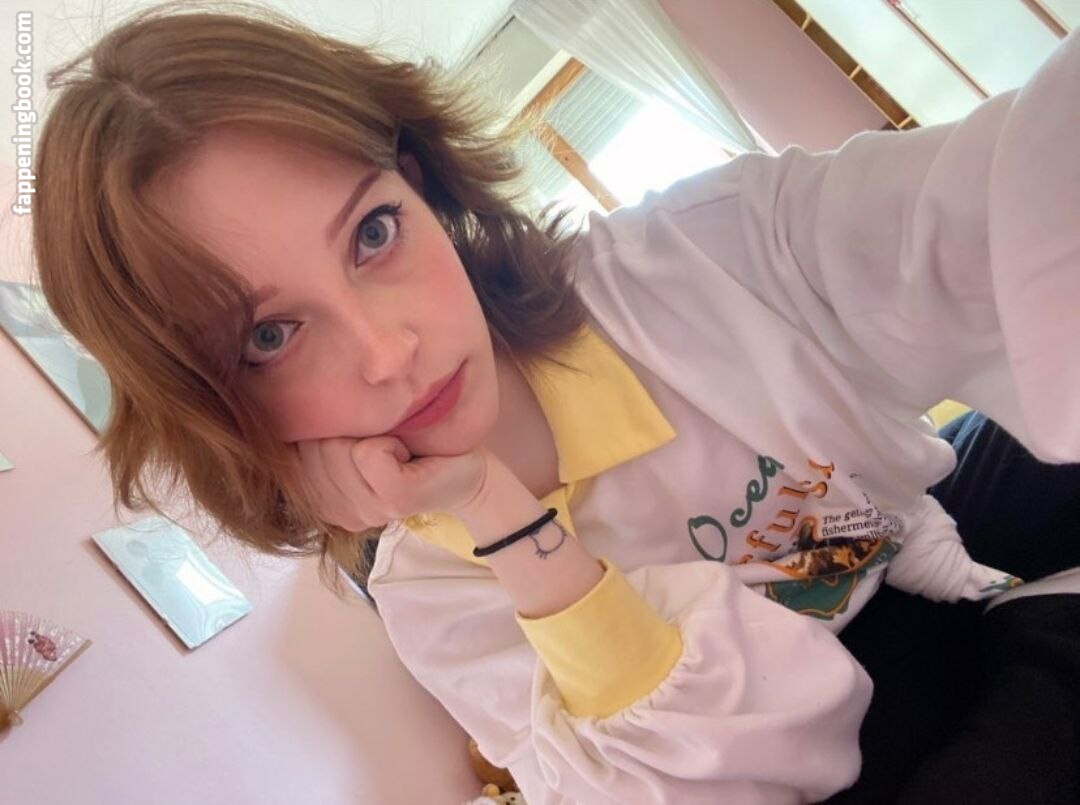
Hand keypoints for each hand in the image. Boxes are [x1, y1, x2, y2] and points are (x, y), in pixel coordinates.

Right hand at [294, 435, 491, 531]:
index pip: (287, 449)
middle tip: (382, 444)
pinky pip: (368, 455)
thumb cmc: (409, 445)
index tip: (357, 438)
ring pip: (338, 451)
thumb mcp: (351, 433)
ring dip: (372, 436)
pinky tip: (406, 454)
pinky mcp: (393, 501)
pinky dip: (390, 442)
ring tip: (394, 449)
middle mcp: (334, 511)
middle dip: (350, 432)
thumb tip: (276, 395)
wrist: (464, 470)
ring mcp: (362, 511)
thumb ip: (314, 429)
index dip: (323, 430)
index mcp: (318, 495)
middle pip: (314, 448)